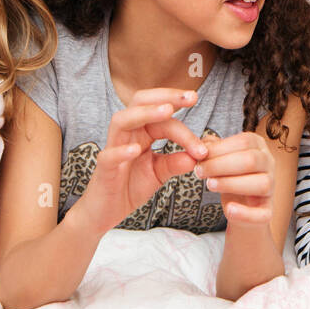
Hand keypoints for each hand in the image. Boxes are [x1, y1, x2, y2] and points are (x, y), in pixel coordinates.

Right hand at [77, 89, 209, 234]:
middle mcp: (127, 134)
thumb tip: (198, 156)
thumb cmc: (130, 186)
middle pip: (140, 103)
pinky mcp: (104, 169)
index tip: (206, 143)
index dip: (186, 126)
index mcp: (142, 132)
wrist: (105, 212)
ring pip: (122, 120)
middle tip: (191, 97)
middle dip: (165, 96)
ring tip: (167, 111)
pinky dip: (122, 150)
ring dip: (145, 113)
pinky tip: (136, 149)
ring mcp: (113, 148)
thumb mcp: (159, 173)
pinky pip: (109, 155)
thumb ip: (176, 163)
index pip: (164, 118)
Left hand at [194, 131, 275, 227]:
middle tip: (199, 171)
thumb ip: (211, 149)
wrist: (239, 205)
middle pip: (251, 160)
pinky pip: (263, 214)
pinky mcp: (267, 211)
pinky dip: (245, 213)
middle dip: (220, 165)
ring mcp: (271, 188)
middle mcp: (269, 164)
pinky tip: (228, 209)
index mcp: (259, 147)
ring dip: (231, 184)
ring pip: (261, 184)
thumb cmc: (229, 175)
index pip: (244, 142)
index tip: (200, 157)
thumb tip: (200, 146)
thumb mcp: (220, 158)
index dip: (220, 149)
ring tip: (210, 185)